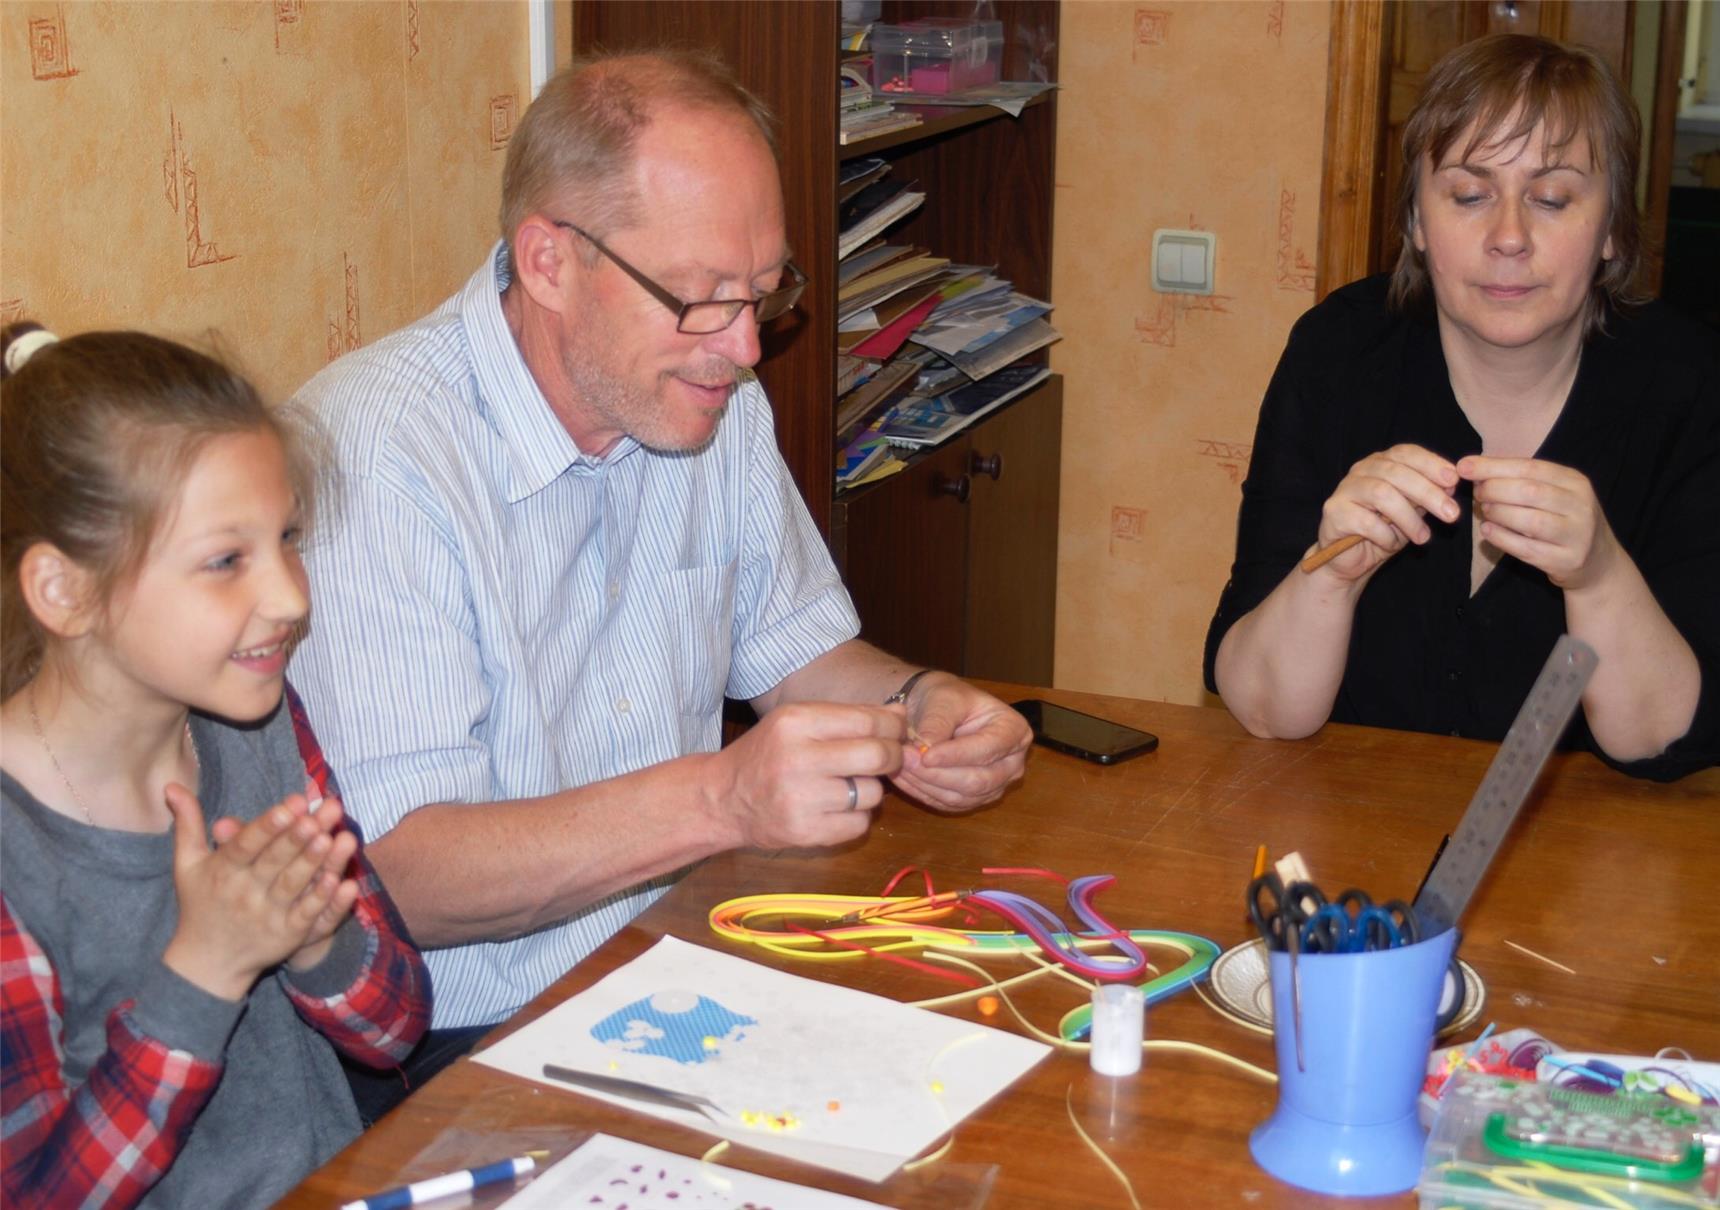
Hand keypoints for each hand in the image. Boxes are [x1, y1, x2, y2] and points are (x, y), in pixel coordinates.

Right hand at [161, 785, 357, 1000]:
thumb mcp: (188, 864)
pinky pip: (307, 915)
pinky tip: (341, 881)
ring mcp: (267, 916)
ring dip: (314, 863)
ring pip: (293, 885)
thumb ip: (188, 824)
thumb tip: (172, 784)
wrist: (206, 963)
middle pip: (273, 862)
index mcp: (222, 871)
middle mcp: (243, 893)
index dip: (269, 825)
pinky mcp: (287, 936)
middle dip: (296, 837)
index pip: (246, 845)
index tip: (293, 803)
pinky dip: (324, 899)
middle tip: (318, 815)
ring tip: (332, 838)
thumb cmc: (200, 904)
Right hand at [704, 702, 904, 849]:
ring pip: (871, 793)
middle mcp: (797, 759)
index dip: (893, 727)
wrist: (721, 799)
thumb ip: (849, 716)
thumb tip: (901, 715)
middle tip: (889, 759)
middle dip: (893, 757)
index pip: (866, 721)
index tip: (898, 732)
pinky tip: (836, 808)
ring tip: (849, 785)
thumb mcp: (797, 722)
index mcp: (795, 722)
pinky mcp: (804, 832)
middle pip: (876, 756)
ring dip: (870, 790)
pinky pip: (859, 825)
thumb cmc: (767, 754)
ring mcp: (800, 799)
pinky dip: (856, 817)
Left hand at [891, 672, 1029, 812]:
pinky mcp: (973, 800)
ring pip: (960, 797)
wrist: (937, 710)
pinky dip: (922, 793)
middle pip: (977, 781)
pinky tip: (902, 777)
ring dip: (925, 785)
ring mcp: (994, 786)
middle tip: (904, 760)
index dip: (955, 755)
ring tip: (898, 765)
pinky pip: (947, 804)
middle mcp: (1012, 763)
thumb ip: (937, 722)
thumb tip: (926, 748)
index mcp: (1014, 731)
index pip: (987, 750)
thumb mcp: (943, 699)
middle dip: (937, 774)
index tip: (924, 754)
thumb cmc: (947, 698)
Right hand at [1312, 444, 1460, 580]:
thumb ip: (1425, 497)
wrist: (1350, 559)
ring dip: (1409, 518)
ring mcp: (1344, 490)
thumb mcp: (1411, 512)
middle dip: (1428, 492)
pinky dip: (1385, 535)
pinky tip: (1391, 544)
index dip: (1431, 463)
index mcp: (1380, 463)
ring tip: (1424, 537)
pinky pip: (1366, 521)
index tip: (1454, 481)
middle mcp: (1360, 471)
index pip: (1405, 452)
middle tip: (1452, 514)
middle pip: (1396, 473)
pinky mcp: (1334, 512)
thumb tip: (1450, 486)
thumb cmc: (1382, 531)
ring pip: (1382, 494)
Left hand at [1459, 455, 1620, 589]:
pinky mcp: (1566, 560)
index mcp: (1575, 482)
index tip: (1464, 466)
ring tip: (1484, 510)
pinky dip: (1501, 538)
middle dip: (1494, 490)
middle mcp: (1580, 506)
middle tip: (1477, 493)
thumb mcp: (1554, 494)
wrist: (1597, 562)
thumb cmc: (1563, 521)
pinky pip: (1527, 549)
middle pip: (1530, 492)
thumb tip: (1475, 467)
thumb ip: (1521, 480)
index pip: (1531, 468)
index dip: (1494, 466)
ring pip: (1529, 521)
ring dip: (1498, 514)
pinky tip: (1487, 531)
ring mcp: (1576, 535)